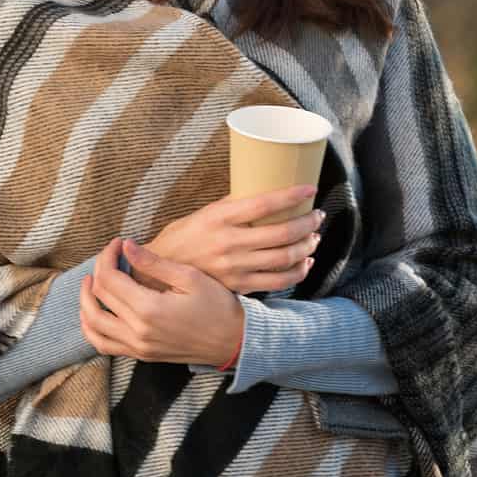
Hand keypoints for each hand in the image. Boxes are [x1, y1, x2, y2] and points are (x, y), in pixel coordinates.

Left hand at [78, 237, 243, 366]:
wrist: (234, 342)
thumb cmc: (217, 306)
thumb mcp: (189, 277)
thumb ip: (153, 263)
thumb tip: (126, 245)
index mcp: (148, 309)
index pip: (109, 278)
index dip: (107, 256)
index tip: (117, 243)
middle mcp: (137, 332)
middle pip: (98, 298)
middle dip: (97, 271)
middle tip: (108, 257)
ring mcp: (138, 347)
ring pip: (93, 326)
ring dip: (85, 302)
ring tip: (91, 283)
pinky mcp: (142, 356)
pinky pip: (104, 346)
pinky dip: (93, 329)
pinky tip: (96, 312)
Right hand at [142, 184, 325, 293]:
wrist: (158, 275)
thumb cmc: (181, 239)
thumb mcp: (202, 214)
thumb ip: (230, 207)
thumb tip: (262, 192)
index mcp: (219, 218)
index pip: (264, 204)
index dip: (292, 196)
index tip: (310, 189)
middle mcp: (229, 243)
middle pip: (281, 233)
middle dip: (307, 223)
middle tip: (317, 215)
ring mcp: (235, 267)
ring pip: (284, 258)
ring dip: (306, 246)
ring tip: (314, 236)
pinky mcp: (239, 286)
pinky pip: (277, 281)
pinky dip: (297, 272)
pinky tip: (305, 263)